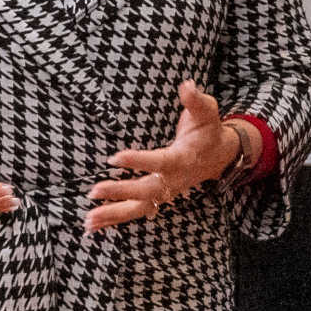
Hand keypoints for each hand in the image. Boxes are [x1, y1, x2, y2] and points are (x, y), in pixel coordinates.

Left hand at [87, 80, 244, 230]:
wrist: (221, 155)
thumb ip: (195, 100)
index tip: (114, 158)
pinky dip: (116, 219)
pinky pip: (137, 211)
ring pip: (140, 208)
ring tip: (88, 220)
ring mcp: (167, 191)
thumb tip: (187, 85)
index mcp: (185, 158)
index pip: (160, 162)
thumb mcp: (207, 111)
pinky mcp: (159, 197)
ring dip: (114, 214)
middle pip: (147, 191)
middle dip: (120, 193)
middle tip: (94, 191)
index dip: (138, 161)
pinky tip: (95, 225)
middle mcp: (175, 179)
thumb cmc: (209, 130)